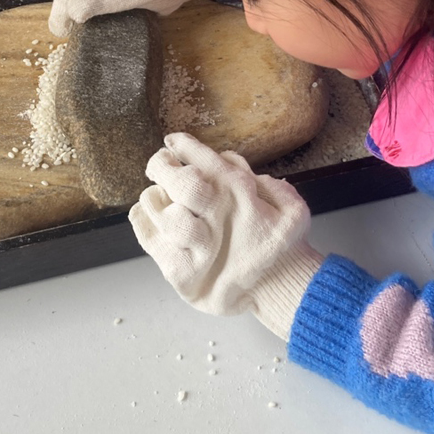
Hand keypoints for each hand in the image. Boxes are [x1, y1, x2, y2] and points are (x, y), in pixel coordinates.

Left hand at [130, 134, 321, 336]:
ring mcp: (197, 247)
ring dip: (154, 196)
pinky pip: (150, 240)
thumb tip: (227, 160)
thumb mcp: (291, 207)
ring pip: (162, 211)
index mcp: (240, 195)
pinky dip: (143, 222)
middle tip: (160, 163)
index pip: (203, 159)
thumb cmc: (280, 247)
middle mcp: (216, 218)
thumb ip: (262, 180)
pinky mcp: (181, 272)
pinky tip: (145, 212)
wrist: (278, 291)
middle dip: (163, 165)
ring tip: (156, 192)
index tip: (172, 142)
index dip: (182, 145)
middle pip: (181, 183)